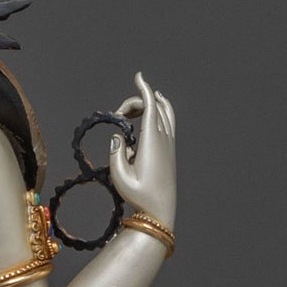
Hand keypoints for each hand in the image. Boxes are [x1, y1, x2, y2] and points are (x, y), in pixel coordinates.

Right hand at [108, 73, 175, 228]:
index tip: (138, 76)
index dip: (144, 89)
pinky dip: (157, 112)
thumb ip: (115, 152)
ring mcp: (169, 143)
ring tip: (129, 115)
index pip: (150, 107)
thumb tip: (118, 136)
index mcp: (152, 142)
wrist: (160, 211)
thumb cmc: (139, 195)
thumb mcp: (119, 176)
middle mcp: (164, 138)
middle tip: (118, 117)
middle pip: (154, 105)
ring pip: (164, 111)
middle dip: (136, 101)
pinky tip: (146, 118)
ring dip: (148, 105)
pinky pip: (167, 121)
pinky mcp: (170, 149)